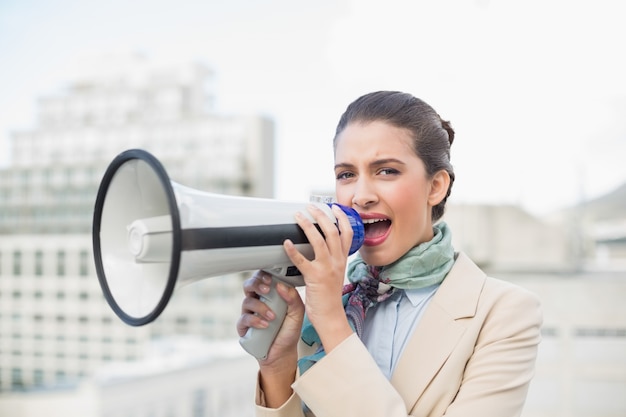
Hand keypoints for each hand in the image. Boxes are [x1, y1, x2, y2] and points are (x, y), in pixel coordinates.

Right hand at [237, 270, 303, 367]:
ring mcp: (249, 313)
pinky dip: (255, 320)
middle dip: (257, 284)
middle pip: (249, 285)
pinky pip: (244, 318)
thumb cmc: (289, 331)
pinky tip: (264, 325)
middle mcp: (258, 301)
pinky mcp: (244, 326)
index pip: (263, 278)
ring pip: (247, 301)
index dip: (264, 275)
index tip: (271, 279)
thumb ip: (293, 299)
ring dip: (260, 307)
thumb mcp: (297, 314)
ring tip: (272, 317)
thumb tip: (281, 286)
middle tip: (267, 290)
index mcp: (270, 295)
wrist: (282, 353)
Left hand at [283, 204, 354, 352]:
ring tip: (298, 216)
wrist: (331, 317)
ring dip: (308, 226)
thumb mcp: (336, 274)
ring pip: (319, 241)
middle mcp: (337, 262)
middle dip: (322, 216)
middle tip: (311, 207)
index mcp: (343, 260)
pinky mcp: (314, 277)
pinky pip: (302, 260)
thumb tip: (323, 249)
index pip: (347, 233)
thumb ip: (331, 261)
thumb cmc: (330, 297)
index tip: (334, 207)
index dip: (342, 218)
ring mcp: (327, 269)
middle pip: (333, 232)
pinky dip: (293, 250)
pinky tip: (286, 243)